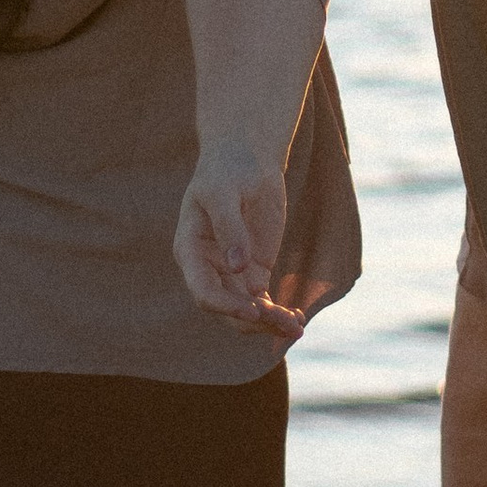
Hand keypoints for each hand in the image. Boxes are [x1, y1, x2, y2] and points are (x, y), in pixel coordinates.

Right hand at [175, 151, 306, 339]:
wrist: (245, 159)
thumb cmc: (228, 170)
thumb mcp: (225, 191)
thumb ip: (229, 226)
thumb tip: (236, 266)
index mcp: (189, 250)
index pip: (202, 290)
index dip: (225, 305)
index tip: (254, 310)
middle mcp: (206, 268)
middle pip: (225, 308)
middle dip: (254, 320)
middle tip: (286, 322)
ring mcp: (230, 272)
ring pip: (245, 311)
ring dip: (269, 323)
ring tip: (297, 327)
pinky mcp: (252, 271)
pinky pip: (261, 302)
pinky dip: (277, 314)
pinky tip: (297, 320)